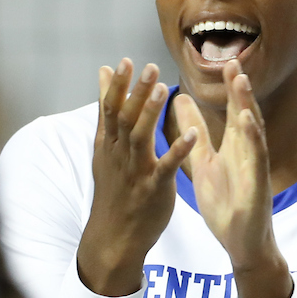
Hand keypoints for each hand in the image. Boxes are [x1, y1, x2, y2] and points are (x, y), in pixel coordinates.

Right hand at [77, 59, 196, 296]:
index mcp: (109, 146)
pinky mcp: (153, 190)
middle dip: (136, 93)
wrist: (114, 236)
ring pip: (141, 139)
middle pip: (125, 119)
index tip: (126, 61)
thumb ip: (107, 113)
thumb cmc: (114, 190)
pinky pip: (166, 168)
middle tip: (148, 67)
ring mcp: (135, 173)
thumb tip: (104, 75)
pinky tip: (193, 134)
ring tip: (163, 89)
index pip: (110, 110)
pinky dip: (178, 151)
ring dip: (151, 114)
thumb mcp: (104, 150)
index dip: (118, 86)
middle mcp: (119, 156)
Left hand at [177, 60, 291, 297]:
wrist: (240, 241)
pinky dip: (252, 139)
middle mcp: (247, 153)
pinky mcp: (256, 185)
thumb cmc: (226, 203)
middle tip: (234, 62)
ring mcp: (254, 168)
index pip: (231, 111)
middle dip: (240, 89)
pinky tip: (246, 122)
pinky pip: (254, 160)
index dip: (228, 88)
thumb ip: (195, 135)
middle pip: (244, 114)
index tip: (224, 62)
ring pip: (252, 133)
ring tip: (241, 82)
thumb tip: (181, 104)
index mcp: (234, 147)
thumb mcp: (205, 162)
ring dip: (247, 107)